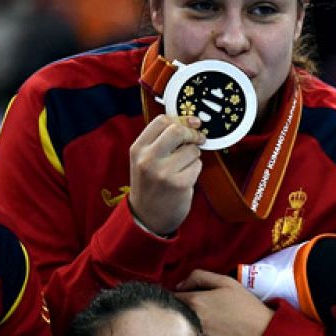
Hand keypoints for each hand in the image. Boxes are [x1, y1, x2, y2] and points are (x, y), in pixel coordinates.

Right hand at [127, 114, 204, 235]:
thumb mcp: (145, 159)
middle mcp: (148, 158)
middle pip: (178, 130)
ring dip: (194, 156)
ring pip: (192, 150)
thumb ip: (161, 140)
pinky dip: (195, 170)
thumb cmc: (150, 184)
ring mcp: (163, 172)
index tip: (192, 123)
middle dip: (193, 133)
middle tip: (198, 138)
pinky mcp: (180, 184)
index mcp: (138, 148)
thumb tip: (191, 121)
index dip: (181, 119)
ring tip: (183, 166)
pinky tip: (185, 178)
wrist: (147, 216)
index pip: (161, 120)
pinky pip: (197, 166)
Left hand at [176, 270, 273, 335]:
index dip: (175, 299)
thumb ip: (199, 277)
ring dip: (179, 331)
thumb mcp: (227, 283)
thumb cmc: (247, 309)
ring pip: (174, 334)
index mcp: (194, 301)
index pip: (169, 298)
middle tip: (190, 316)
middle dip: (175, 315)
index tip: (183, 302)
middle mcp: (188, 321)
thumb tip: (179, 285)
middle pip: (168, 317)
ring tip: (195, 331)